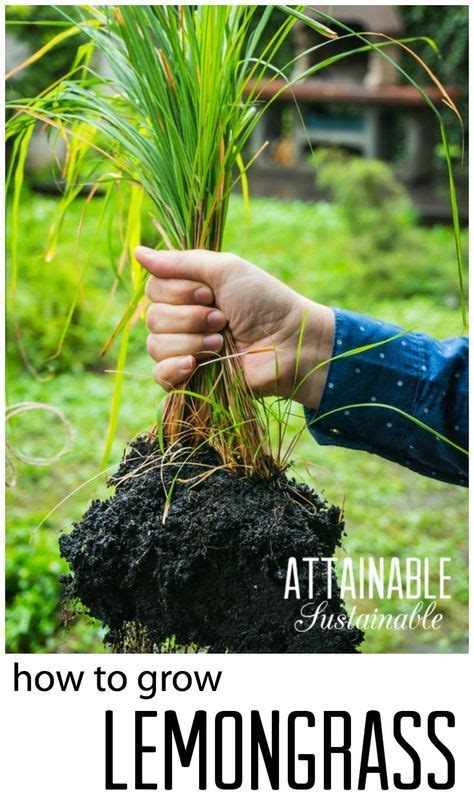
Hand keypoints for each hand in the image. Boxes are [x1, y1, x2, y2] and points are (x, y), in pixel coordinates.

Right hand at [135, 247, 334, 408]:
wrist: (290, 343)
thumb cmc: (265, 301)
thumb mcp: (226, 270)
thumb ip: (181, 262)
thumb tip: (137, 252)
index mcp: (188, 293)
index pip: (153, 290)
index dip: (177, 292)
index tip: (209, 293)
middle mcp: (182, 321)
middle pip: (152, 318)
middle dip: (189, 318)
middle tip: (223, 319)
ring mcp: (186, 351)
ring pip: (155, 345)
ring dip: (191, 341)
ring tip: (222, 341)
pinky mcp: (191, 380)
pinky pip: (159, 376)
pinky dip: (174, 369)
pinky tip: (194, 366)